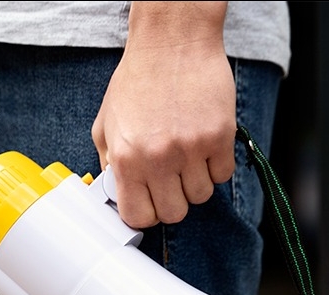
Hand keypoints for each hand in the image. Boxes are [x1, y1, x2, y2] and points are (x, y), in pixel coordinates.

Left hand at [92, 1, 235, 228]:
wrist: (172, 43)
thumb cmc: (137, 81)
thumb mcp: (106, 125)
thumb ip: (109, 163)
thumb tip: (117, 194)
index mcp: (125, 158)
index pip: (138, 216)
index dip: (145, 214)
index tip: (148, 203)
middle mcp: (157, 158)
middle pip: (174, 213)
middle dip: (171, 201)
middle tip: (169, 180)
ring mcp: (190, 148)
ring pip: (201, 196)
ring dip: (194, 183)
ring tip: (185, 158)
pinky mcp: (220, 136)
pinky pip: (223, 175)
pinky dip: (215, 166)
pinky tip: (203, 147)